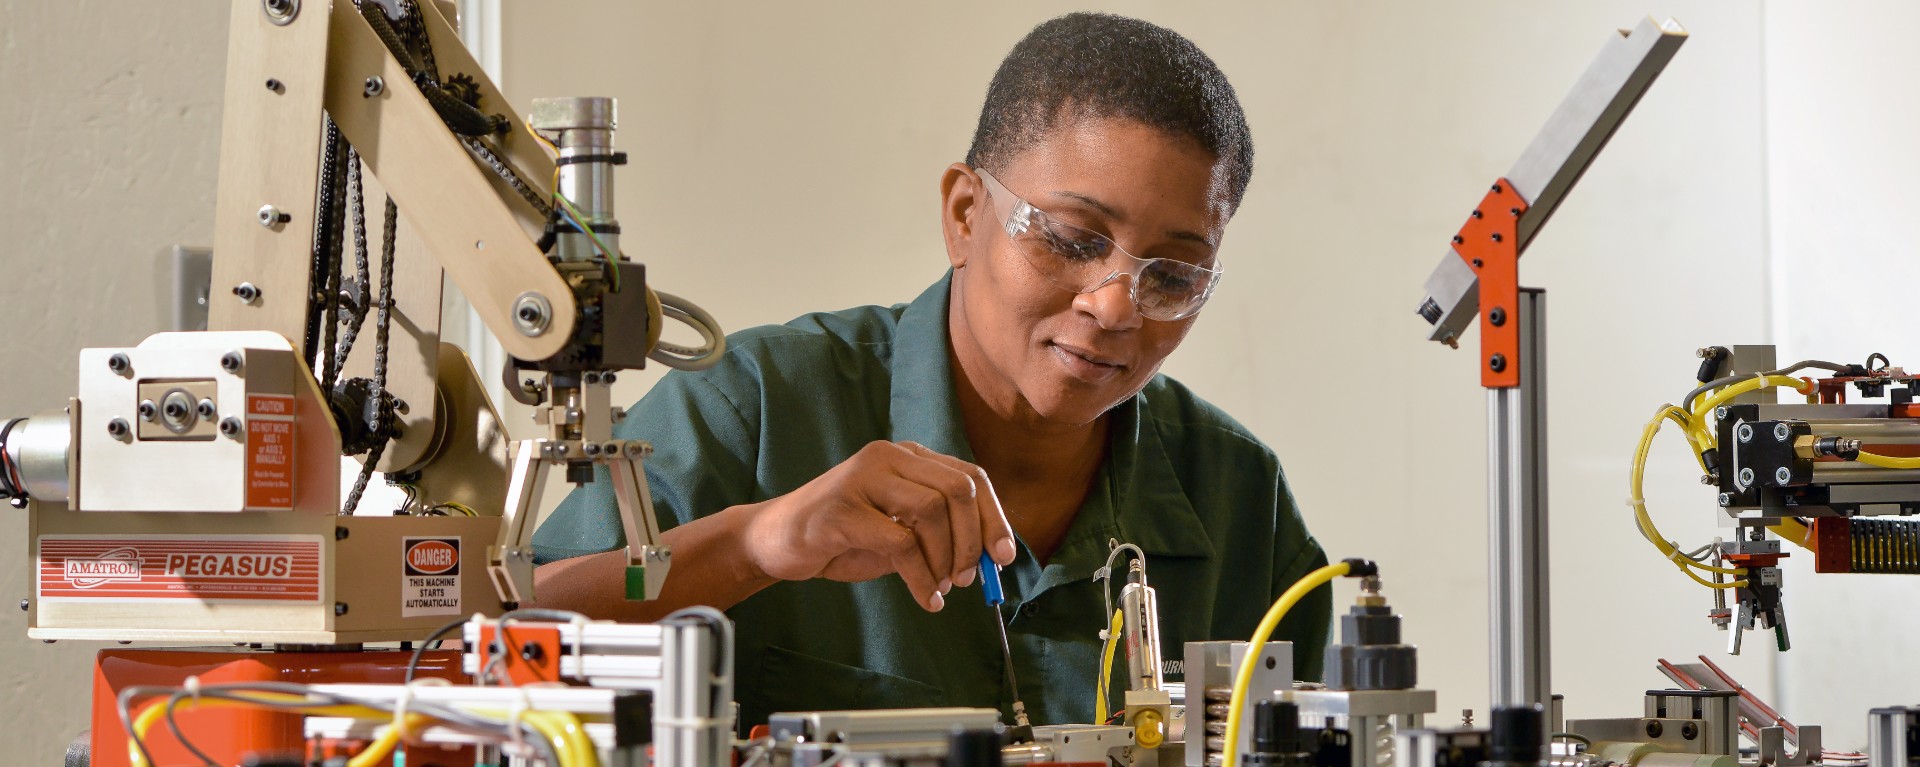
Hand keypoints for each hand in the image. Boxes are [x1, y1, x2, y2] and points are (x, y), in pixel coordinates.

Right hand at [740, 441, 1016, 610]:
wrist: (775, 540)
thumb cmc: (841, 537)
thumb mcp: (898, 530)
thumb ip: (938, 534)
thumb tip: (987, 559)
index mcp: (907, 457)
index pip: (970, 477)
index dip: (995, 518)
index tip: (1004, 557)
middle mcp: (888, 457)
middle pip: (958, 490)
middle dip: (973, 541)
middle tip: (967, 578)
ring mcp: (862, 479)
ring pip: (932, 511)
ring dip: (946, 559)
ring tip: (941, 587)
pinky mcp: (841, 510)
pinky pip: (899, 543)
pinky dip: (921, 577)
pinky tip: (924, 597)